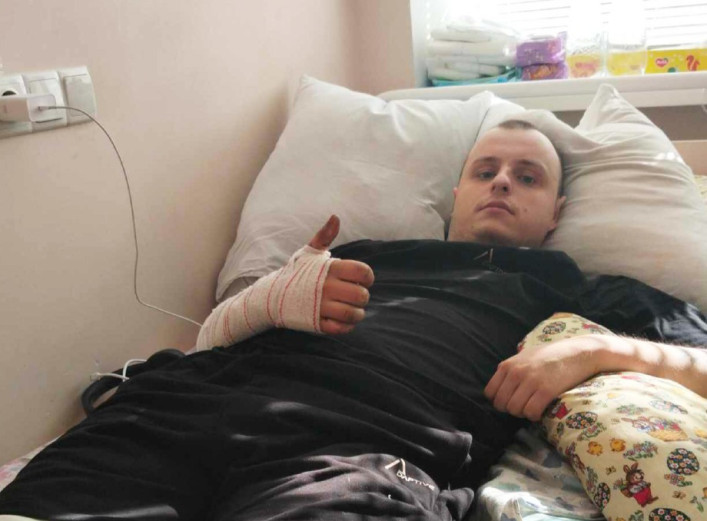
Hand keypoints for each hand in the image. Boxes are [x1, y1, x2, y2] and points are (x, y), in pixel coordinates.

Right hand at [308, 215, 374, 334]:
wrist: (272, 296)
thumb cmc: (297, 273)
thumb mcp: (309, 253)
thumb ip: (324, 236)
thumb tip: (335, 217)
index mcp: (329, 269)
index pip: (362, 272)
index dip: (367, 277)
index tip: (362, 280)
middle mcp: (326, 287)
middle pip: (361, 295)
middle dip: (362, 297)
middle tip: (355, 296)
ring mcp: (321, 307)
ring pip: (353, 314)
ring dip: (358, 314)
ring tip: (353, 310)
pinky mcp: (316, 323)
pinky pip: (341, 329)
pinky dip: (347, 326)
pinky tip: (344, 320)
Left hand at [484, 335, 602, 421]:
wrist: (578, 352)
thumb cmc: (550, 355)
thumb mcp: (524, 357)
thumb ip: (510, 370)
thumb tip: (499, 388)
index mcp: (507, 365)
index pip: (490, 392)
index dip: (499, 401)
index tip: (510, 401)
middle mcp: (516, 373)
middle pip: (501, 404)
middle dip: (511, 409)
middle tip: (524, 406)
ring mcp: (530, 381)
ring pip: (514, 410)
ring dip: (523, 413)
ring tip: (533, 406)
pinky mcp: (546, 390)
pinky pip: (531, 412)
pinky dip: (534, 416)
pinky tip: (541, 410)